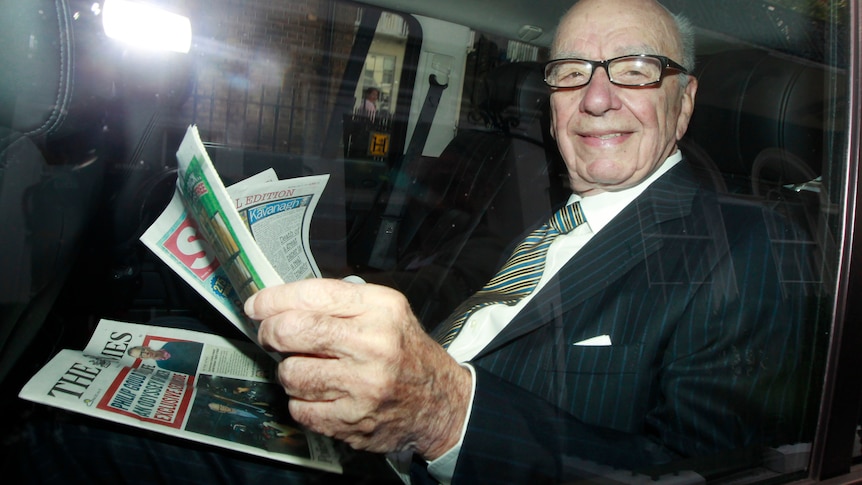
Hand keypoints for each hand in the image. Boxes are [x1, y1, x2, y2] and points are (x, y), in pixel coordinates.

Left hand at [246, 278, 471, 459]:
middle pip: (292, 331)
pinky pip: (299, 408)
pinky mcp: (352, 419)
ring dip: (290, 372)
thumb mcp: (385, 312)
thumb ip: (339, 303)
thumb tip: (279, 305)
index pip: (312, 294)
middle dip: (270, 333)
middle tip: (272, 336)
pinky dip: (302, 401)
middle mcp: (373, 344)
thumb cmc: (404, 352)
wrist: (440, 402)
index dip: (273, 299)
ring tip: (308, 369)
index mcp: (380, 308)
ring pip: (290, 373)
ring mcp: (362, 385)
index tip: (256, 305)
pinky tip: (320, 394)